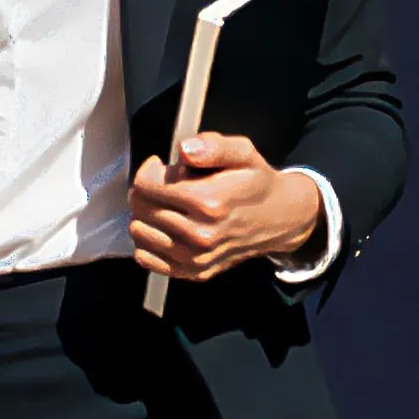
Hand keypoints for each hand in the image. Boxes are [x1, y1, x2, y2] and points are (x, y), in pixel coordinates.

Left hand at [131, 131, 319, 285]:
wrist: (279, 218)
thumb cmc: (256, 182)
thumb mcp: (243, 153)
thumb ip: (213, 147)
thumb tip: (185, 150)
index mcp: (210, 202)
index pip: (148, 186)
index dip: (149, 171)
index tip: (159, 166)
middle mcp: (201, 234)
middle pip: (141, 208)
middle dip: (146, 191)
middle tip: (164, 184)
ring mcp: (196, 257)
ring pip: (139, 232)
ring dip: (145, 214)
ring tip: (166, 205)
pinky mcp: (193, 272)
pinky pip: (146, 258)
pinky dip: (147, 240)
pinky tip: (163, 227)